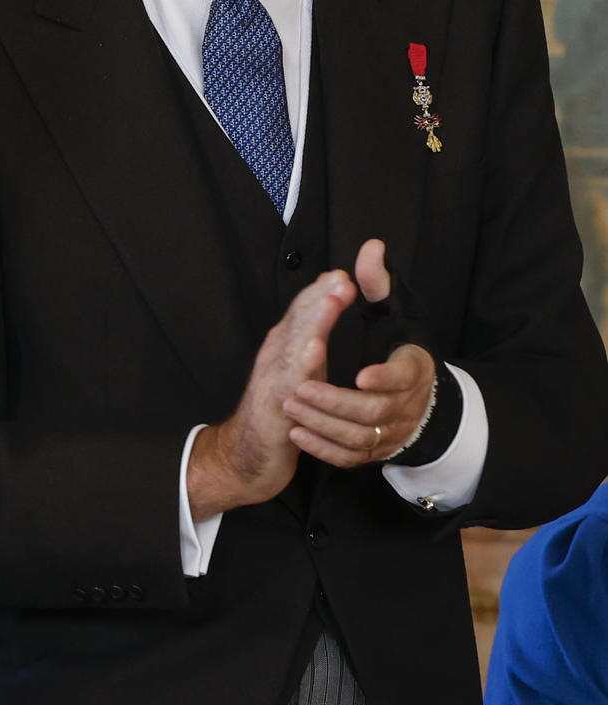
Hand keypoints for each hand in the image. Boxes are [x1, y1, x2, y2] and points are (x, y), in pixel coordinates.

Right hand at [188, 268, 356, 517]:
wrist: (246, 456)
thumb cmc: (279, 412)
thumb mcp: (298, 372)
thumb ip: (311, 341)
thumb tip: (328, 310)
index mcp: (284, 348)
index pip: (302, 312)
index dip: (322, 291)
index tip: (345, 271)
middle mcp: (275, 358)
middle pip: (298, 320)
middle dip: (320, 297)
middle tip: (342, 276)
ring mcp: (273, 380)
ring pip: (295, 344)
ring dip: (314, 321)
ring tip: (332, 301)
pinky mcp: (275, 406)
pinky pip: (291, 382)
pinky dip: (302, 364)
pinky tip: (314, 350)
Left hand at [281, 239, 435, 467]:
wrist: (414, 398)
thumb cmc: (397, 348)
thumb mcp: (393, 313)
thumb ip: (379, 284)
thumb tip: (371, 247)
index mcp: (414, 370)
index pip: (404, 378)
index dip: (384, 379)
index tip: (360, 375)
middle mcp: (406, 406)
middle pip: (373, 413)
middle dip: (334, 401)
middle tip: (298, 388)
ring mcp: (390, 432)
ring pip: (358, 438)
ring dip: (322, 424)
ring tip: (290, 405)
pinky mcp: (374, 451)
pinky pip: (350, 458)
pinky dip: (324, 449)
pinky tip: (297, 433)